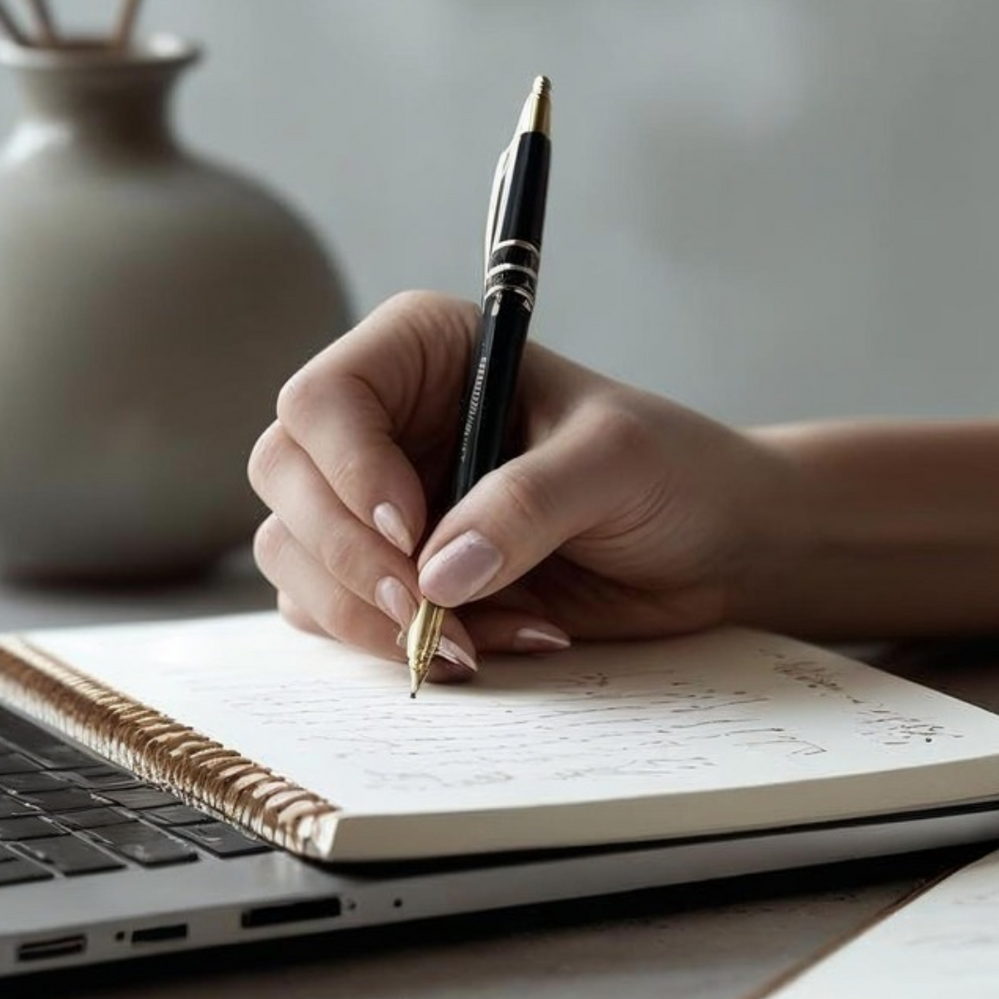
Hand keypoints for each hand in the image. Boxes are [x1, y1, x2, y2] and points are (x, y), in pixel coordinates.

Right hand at [246, 291, 796, 671]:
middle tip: (425, 611)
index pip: (322, 400)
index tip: (414, 531)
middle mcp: (381, 422)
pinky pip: (333, 616)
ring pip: (293, 555)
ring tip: (474, 640)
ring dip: (366, 614)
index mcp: (421, 354)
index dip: (348, 469)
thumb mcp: (615, 464)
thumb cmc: (674, 472)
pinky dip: (392, 643)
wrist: (714, 547)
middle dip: (348, 557)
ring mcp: (374, 503)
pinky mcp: (387, 574)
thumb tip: (439, 573)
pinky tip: (485, 644)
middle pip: (284, 479)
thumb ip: (527, 503)